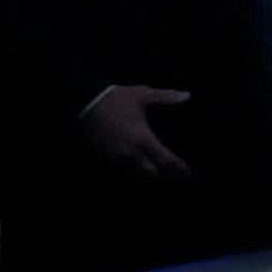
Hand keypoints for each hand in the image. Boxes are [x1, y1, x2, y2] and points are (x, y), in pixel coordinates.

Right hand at [77, 85, 192, 178]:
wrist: (83, 102)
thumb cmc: (116, 99)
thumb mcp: (142, 94)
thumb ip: (166, 97)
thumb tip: (188, 96)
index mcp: (143, 138)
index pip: (165, 159)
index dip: (178, 169)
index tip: (189, 175)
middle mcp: (130, 153)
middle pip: (150, 174)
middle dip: (163, 176)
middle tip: (174, 177)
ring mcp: (114, 159)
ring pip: (135, 175)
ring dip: (146, 176)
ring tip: (157, 175)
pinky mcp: (102, 159)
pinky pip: (119, 172)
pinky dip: (130, 172)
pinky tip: (135, 169)